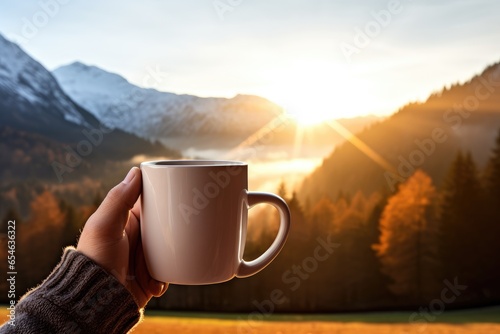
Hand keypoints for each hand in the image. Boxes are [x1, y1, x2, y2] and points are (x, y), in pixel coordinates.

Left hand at [77, 167, 167, 307]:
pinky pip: (173, 268)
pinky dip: (168, 274)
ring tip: (159, 264)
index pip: (153, 201)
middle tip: (178, 234)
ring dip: (170, 255)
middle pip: (168, 224)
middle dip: (174, 231)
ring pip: (173, 246)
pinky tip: (156, 281)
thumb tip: (136, 171)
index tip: (181, 195)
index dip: (166, 196)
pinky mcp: (155, 273)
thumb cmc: (95, 261)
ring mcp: (148, 254)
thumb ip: (118, 199)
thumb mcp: (104, 226)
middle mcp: (140, 235)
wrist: (97, 301)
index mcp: (128, 219)